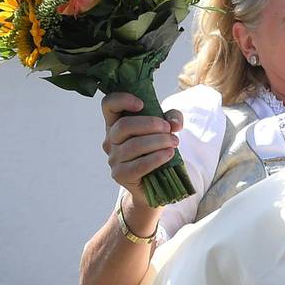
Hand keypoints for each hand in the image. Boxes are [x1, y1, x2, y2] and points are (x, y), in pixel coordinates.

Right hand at [101, 92, 183, 212]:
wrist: (155, 184)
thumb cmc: (156, 151)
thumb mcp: (165, 130)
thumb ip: (172, 119)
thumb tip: (175, 122)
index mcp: (116, 124)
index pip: (108, 105)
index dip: (122, 100)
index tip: (141, 104)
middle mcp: (110, 140)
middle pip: (124, 125)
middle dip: (150, 125)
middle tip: (169, 130)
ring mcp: (113, 159)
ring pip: (133, 146)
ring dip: (158, 142)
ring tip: (174, 143)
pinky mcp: (120, 175)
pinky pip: (138, 165)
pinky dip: (156, 158)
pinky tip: (168, 155)